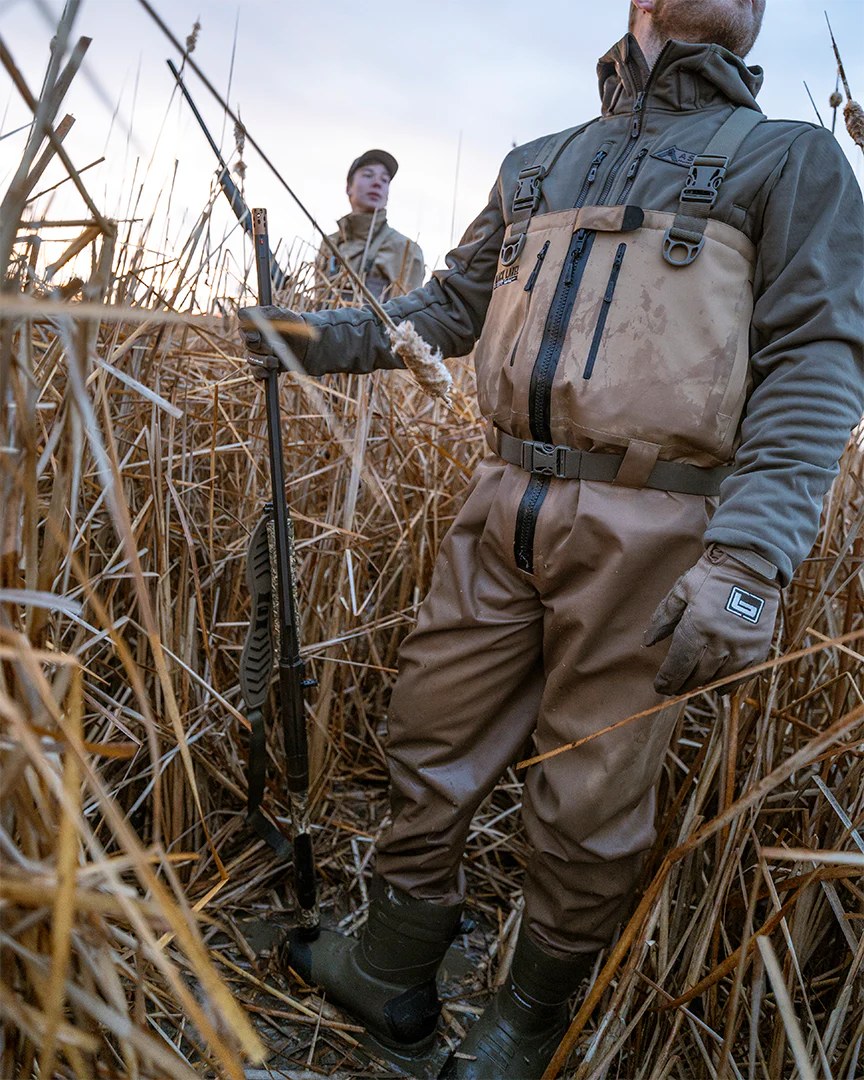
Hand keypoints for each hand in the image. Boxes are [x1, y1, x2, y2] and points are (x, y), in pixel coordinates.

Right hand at [237, 305, 309, 374]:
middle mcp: (251, 336)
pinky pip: (255, 372)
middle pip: (247, 343)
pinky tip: (268, 373)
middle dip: (262, 347)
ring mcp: (255, 351)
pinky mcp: (261, 365)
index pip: (243, 320)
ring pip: (251, 358)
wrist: (305, 343)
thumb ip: (269, 313)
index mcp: (255, 320)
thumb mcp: (284, 315)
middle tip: (274, 348)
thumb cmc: (293, 325)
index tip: (256, 338)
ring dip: (265, 361)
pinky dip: (261, 373)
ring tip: (277, 361)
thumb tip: (254, 314)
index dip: (247, 331)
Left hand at [644, 545, 780, 695]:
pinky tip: (717, 682)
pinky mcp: (758, 649)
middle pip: (696, 676)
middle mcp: (719, 642)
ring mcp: (741, 648)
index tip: (660, 686)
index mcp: (697, 627)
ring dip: (703, 684)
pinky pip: (741, 677)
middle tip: (674, 688)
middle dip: (682, 685)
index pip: (678, 665)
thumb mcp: (681, 591)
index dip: (667, 680)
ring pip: (718, 679)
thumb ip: (663, 618)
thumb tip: (647, 642)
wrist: (752, 565)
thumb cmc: (712, 575)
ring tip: (693, 684)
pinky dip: (727, 682)